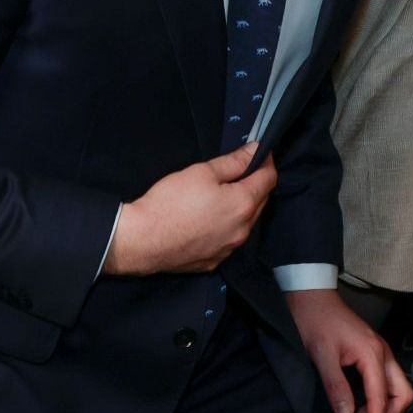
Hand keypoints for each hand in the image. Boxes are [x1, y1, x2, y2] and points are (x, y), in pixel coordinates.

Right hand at [106, 145, 276, 275]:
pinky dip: (227, 227)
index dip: (266, 162)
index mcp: (244, 204)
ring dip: (242, 207)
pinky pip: (229, 240)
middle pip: (261, 201)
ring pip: (246, 223)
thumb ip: (233, 162)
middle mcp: (243, 230)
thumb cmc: (171, 202)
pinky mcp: (214, 261)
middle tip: (240, 170)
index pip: (269, 179)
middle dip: (256, 184)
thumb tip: (255, 150)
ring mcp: (229, 249)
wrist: (143, 240)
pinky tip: (210, 220)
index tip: (260, 152)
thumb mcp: (202, 172)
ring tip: (223, 194)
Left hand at [286, 287, 412, 412]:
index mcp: (372, 354)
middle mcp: (383, 354)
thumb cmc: (316, 322)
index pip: (380, 399)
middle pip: (403, 394)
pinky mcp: (375, 354)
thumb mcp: (321, 354)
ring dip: (387, 409)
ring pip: (399, 388)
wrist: (313, 298)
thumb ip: (335, 385)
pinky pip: (389, 382)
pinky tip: (364, 405)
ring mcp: (381, 353)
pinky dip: (382, 399)